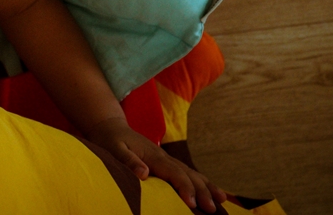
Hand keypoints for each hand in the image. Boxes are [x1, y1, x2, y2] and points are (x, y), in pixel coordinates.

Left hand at [86, 117, 226, 212]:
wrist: (111, 127)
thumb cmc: (110, 140)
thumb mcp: (114, 149)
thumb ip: (128, 161)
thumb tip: (144, 173)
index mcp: (154, 156)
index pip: (174, 173)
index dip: (184, 188)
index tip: (192, 203)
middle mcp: (164, 157)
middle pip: (188, 174)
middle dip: (202, 192)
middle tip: (213, 210)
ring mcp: (167, 159)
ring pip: (192, 173)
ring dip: (207, 187)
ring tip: (222, 201)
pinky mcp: (166, 163)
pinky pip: (187, 173)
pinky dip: (202, 182)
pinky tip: (212, 192)